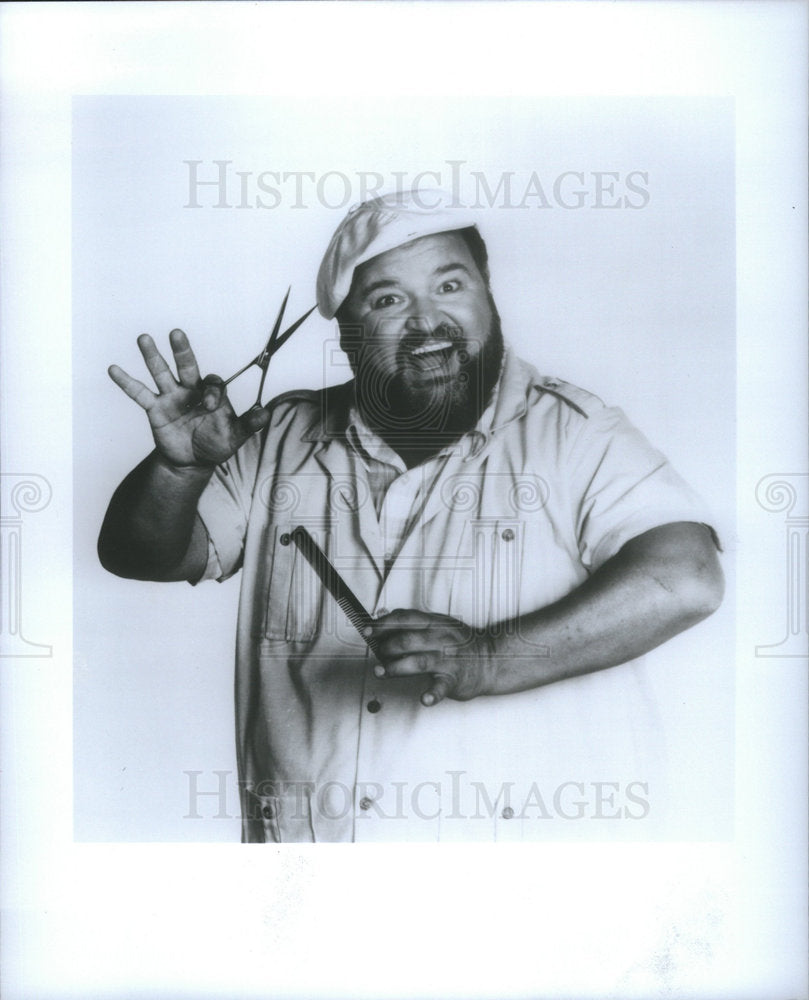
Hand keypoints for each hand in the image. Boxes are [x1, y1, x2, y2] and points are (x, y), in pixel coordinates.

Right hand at [108, 329, 269, 468]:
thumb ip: (248, 424)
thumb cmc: (216, 444)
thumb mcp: (235, 436)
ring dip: (152, 356)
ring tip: (143, 338)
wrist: (193, 461)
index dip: (211, 391)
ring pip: (161, 373)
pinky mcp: (155, 409)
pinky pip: (139, 393)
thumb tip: (266, 413)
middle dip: (182, 350)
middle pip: (187, 365)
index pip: (211, 383)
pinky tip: (113, 369)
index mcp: (211, 393)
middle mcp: (190, 390)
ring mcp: (171, 397)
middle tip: (177, 333)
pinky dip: (126, 382)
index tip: (209, 405)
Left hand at [369, 609, 496, 706]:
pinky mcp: (454, 679)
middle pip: (407, 640)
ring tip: (381, 672)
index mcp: (435, 623)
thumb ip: (412, 622)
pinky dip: (433, 694)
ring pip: (417, 662)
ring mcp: (447, 659)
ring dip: (395, 668)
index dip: (383, 624)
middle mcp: (440, 639)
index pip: (405, 619)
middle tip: (378, 655)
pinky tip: (424, 699)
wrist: (490, 659)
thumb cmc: (459, 643)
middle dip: (386, 648)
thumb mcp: (439, 624)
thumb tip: (383, 616)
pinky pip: (442, 687)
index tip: (368, 630)